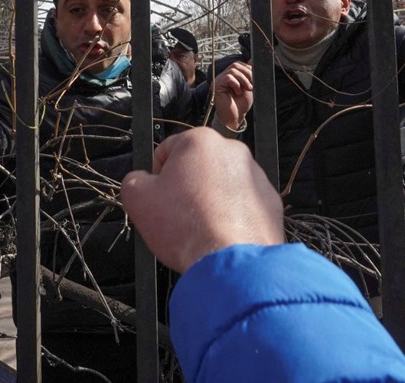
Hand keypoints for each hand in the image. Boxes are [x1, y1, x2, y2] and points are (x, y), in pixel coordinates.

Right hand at [121, 127, 283, 272]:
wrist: (230, 262)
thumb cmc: (184, 226)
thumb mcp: (137, 199)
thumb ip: (133, 180)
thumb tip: (140, 180)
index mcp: (200, 140)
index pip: (167, 150)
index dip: (156, 176)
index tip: (158, 199)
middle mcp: (233, 150)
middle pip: (198, 166)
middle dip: (186, 187)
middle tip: (178, 216)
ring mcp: (256, 176)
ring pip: (222, 184)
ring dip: (210, 201)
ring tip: (201, 229)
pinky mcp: (271, 201)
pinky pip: (243, 204)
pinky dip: (232, 216)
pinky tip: (221, 235)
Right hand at [213, 61, 252, 131]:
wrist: (235, 117)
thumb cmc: (241, 104)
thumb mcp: (249, 87)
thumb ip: (250, 75)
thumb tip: (252, 61)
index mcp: (231, 76)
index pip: (238, 64)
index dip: (248, 69)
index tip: (254, 79)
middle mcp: (223, 77)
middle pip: (235, 65)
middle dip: (247, 73)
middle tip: (251, 85)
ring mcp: (219, 80)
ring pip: (233, 70)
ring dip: (243, 80)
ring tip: (246, 89)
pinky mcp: (216, 86)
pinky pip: (228, 78)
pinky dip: (236, 84)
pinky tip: (238, 92)